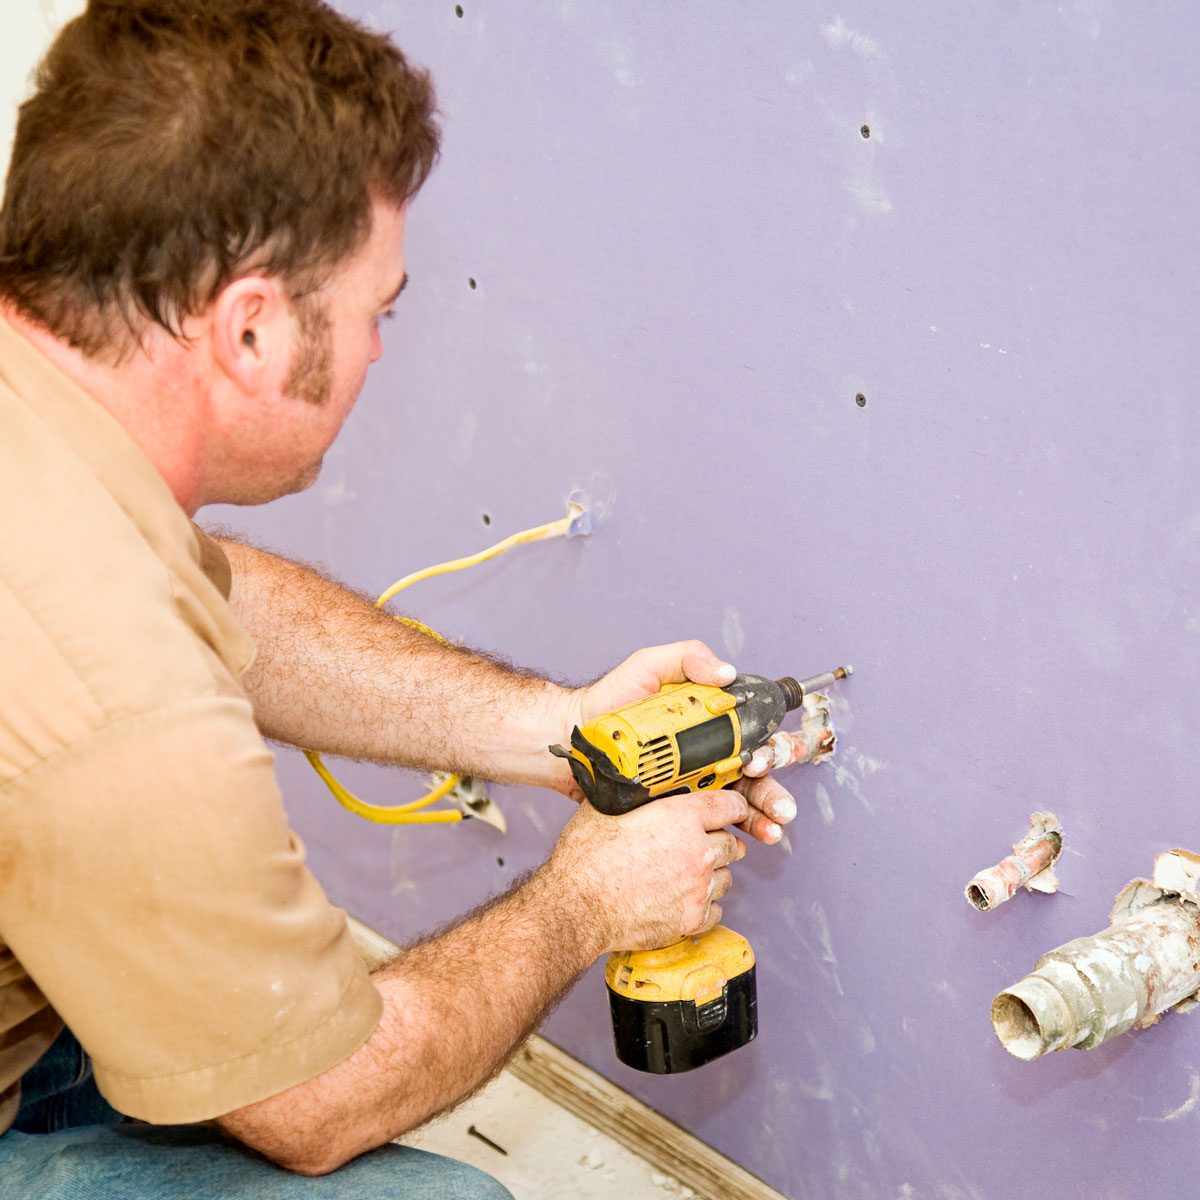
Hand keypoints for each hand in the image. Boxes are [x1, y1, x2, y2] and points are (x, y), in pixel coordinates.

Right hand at [544, 788, 750, 953]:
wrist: (577, 906)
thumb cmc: (586, 857)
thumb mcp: (605, 808)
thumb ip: (631, 795)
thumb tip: (627, 781)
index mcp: (681, 817)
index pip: (728, 805)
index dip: (732, 805)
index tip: (731, 809)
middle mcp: (697, 851)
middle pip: (730, 844)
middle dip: (720, 841)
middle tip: (704, 844)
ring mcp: (697, 887)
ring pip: (725, 877)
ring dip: (713, 874)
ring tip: (690, 874)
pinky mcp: (691, 919)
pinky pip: (715, 909)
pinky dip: (705, 904)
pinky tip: (686, 900)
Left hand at [555, 640, 796, 844]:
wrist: (572, 737)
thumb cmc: (612, 699)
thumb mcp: (650, 665)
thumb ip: (688, 658)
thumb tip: (728, 673)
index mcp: (711, 723)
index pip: (754, 735)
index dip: (768, 749)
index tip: (760, 760)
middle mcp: (709, 754)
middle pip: (756, 774)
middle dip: (773, 791)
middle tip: (777, 806)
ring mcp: (694, 783)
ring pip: (741, 802)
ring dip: (764, 817)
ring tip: (771, 830)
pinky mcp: (675, 808)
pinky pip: (710, 823)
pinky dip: (734, 832)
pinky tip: (746, 840)